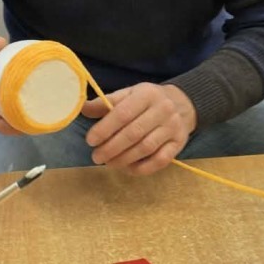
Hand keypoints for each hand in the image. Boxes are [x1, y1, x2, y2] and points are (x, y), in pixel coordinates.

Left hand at [80, 83, 196, 174]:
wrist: (182, 104)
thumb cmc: (147, 100)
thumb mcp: (128, 94)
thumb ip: (106, 103)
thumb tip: (82, 109)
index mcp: (146, 94)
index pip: (123, 113)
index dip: (104, 129)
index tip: (90, 140)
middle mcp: (163, 110)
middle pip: (134, 133)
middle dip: (112, 148)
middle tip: (96, 157)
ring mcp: (173, 128)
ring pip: (146, 148)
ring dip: (124, 159)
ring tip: (109, 163)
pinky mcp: (179, 144)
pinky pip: (160, 160)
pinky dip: (143, 168)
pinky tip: (128, 169)